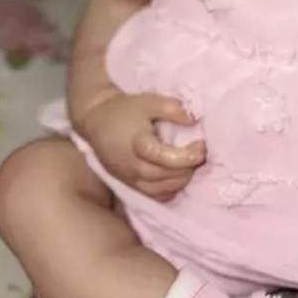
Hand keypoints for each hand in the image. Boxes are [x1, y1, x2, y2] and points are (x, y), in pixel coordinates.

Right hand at [77, 93, 204, 201]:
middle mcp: (133, 167)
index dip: (188, 156)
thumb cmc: (125, 109)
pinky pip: (155, 195)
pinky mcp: (130, 185)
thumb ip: (173, 109)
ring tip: (190, 161)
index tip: (201, 145)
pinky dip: (170, 188)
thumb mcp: (150, 101)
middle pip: (167, 176)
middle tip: (200, 152)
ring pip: (163, 189)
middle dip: (189, 166)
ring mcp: (130, 179)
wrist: (97, 120)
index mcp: (138, 145)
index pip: (166, 159)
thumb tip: (194, 121)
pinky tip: (177, 174)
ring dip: (182, 178)